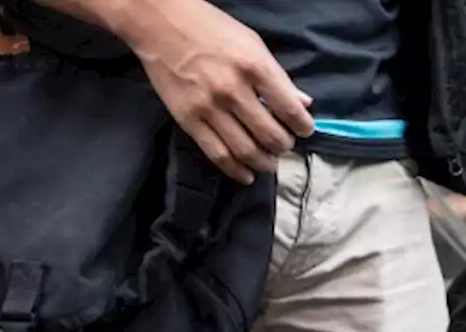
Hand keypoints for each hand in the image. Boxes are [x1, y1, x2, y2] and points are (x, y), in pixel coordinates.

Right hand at [120, 0, 315, 183]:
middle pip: (270, 136)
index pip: (290, 110)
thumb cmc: (211, 29)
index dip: (304, 127)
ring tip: (269, 162)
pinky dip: (237, 171)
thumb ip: (278, 77)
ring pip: (246, 151)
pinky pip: (218, 155)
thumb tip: (303, 104)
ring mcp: (209, 107)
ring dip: (264, 163)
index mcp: (254, 67)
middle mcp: (233, 90)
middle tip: (284, 145)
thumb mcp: (253, 44)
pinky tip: (247, 174)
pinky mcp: (188, 120)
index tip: (305, 131)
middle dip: (284, 147)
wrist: (160, 24)